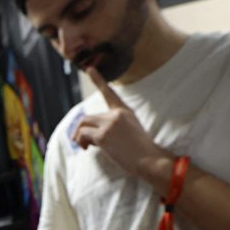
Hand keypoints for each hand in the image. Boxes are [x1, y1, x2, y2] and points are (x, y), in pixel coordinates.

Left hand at [72, 67, 172, 191]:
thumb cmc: (141, 151)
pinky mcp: (103, 135)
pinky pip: (83, 134)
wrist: (150, 160)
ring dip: (79, 136)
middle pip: (88, 116)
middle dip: (81, 130)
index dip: (98, 80)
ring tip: (85, 147)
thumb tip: (91, 134)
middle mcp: (116, 114)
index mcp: (125, 111)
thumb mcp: (130, 131)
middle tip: (84, 143)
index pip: (109, 93)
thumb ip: (113, 126)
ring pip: (83, 124)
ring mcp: (109, 124)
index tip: (89, 69)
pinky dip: (81, 142)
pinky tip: (87, 149)